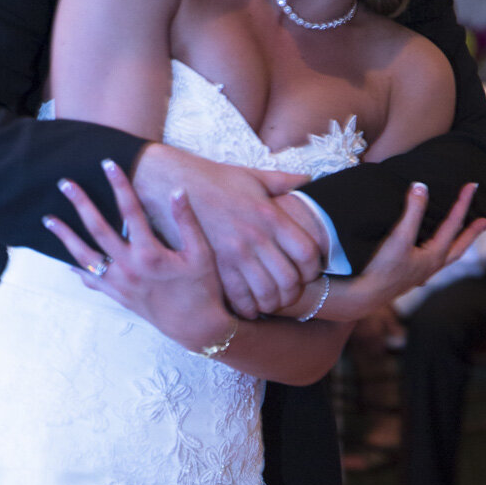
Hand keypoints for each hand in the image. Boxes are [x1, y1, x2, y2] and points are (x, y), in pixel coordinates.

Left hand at [42, 159, 234, 352]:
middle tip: (64, 183)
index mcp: (150, 253)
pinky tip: (65, 259)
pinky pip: (92, 280)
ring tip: (48, 219)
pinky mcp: (118, 296)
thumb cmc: (203, 289)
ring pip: (85, 256)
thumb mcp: (201, 254)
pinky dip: (77, 269)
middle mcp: (129, 268)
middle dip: (80, 203)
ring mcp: (120, 283)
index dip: (119, 184)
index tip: (107, 163)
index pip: (130, 210)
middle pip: (98, 229)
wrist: (197, 328)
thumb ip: (187, 222)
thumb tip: (177, 191)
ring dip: (65, 237)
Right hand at [131, 143, 323, 318]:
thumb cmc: (213, 179)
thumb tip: (307, 179)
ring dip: (273, 303)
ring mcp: (234, 255)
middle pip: (290, 280)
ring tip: (271, 300)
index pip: (307, 253)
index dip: (314, 268)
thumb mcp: (252, 176)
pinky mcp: (213, 267)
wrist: (171, 184)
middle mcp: (256, 238)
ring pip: (267, 294)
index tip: (308, 271)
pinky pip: (239, 299)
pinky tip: (249, 305)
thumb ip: (283, 181)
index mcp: (270, 216)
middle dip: (295, 291)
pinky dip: (249, 308)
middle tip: (290, 291)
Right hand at [317, 182, 485, 322]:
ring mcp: (421, 274)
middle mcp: (432, 266)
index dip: (463, 203)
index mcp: (435, 255)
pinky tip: (429, 254)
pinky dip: (438, 254)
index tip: (472, 186)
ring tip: (462, 236)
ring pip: (447, 256)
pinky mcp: (409, 277)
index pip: (454, 224)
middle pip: (459, 247)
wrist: (366, 296)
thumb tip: (421, 186)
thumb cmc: (383, 268)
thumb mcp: (399, 236)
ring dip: (456, 244)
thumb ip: (412, 211)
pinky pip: (432, 262)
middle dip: (473, 232)